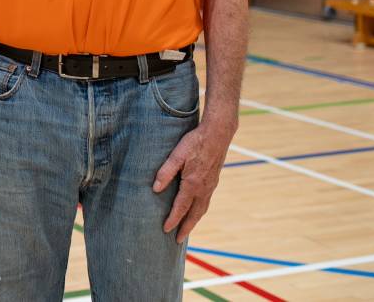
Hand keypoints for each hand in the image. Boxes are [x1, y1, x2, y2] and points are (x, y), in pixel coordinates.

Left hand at [153, 121, 233, 242]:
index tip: (166, 230)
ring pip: (202, 209)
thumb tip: (156, 189)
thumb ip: (166, 172)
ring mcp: (211, 185)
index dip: (173, 220)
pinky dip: (200, 210)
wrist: (218, 134)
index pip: (181, 207)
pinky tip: (196, 210)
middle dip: (186, 227)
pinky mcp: (214, 181)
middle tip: (178, 239)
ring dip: (194, 220)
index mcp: (192, 184)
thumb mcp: (176, 155)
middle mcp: (203, 188)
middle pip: (194, 214)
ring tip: (186, 228)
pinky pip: (206, 201)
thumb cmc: (194, 142)